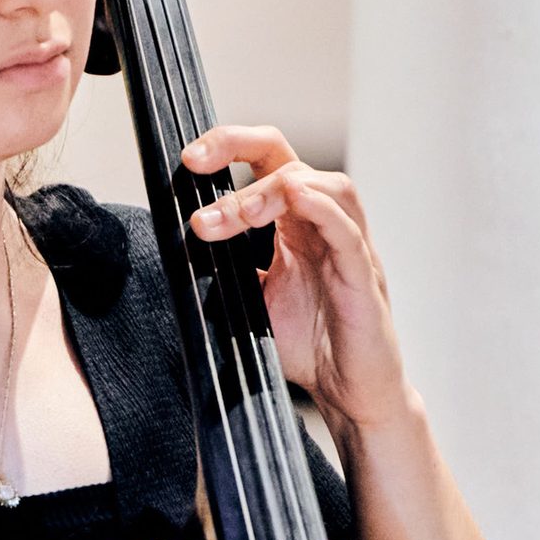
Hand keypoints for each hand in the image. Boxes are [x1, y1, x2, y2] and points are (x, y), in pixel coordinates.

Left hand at [181, 125, 409, 434]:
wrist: (348, 393)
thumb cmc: (309, 343)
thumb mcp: (251, 298)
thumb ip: (223, 268)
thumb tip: (175, 251)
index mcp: (295, 225)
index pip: (266, 161)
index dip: (229, 146)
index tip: (188, 160)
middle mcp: (323, 226)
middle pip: (289, 159)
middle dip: (238, 150)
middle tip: (194, 170)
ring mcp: (348, 247)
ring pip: (326, 185)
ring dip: (272, 189)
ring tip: (235, 214)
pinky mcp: (363, 278)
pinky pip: (348, 231)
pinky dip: (323, 209)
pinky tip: (296, 200)